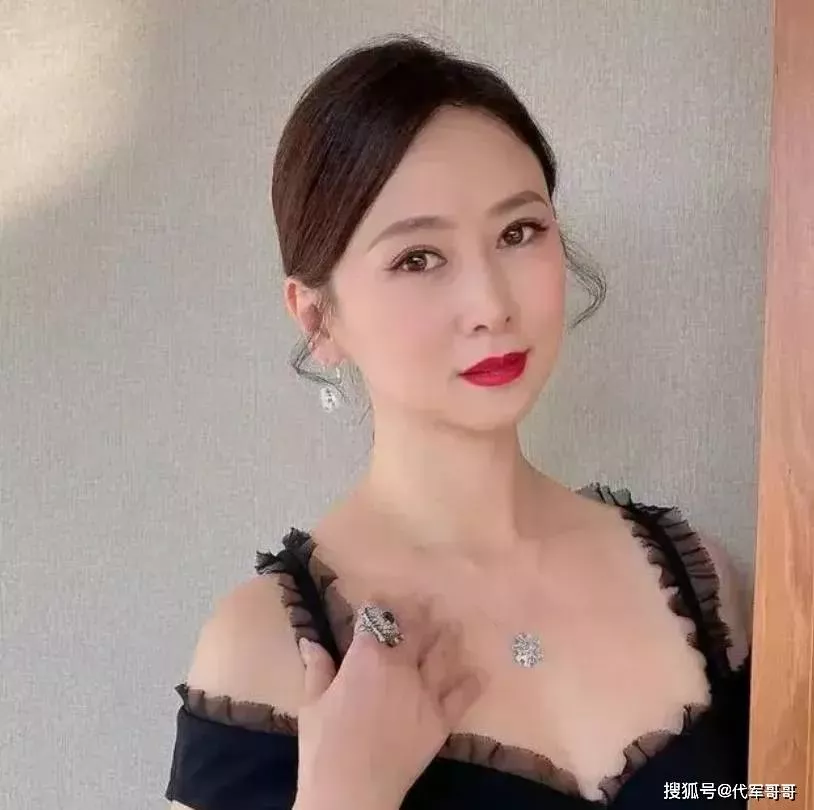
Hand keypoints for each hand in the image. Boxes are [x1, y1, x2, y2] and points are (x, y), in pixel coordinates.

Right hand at [294, 600, 483, 809]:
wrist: (352, 790)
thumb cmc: (324, 746)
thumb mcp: (312, 703)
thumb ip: (317, 668)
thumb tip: (310, 641)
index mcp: (366, 658)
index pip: (375, 619)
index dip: (378, 605)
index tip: (380, 598)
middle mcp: (400, 666)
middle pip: (416, 628)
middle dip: (421, 611)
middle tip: (428, 600)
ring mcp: (425, 692)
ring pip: (444, 653)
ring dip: (449, 635)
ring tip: (453, 626)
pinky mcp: (441, 719)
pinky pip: (463, 694)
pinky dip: (472, 681)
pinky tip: (479, 672)